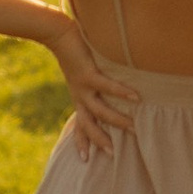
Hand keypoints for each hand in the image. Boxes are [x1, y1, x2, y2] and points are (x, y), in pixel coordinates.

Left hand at [55, 20, 137, 161]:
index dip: (81, 141)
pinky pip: (107, 86)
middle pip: (89, 125)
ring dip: (117, 121)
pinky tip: (136, 97)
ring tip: (134, 128)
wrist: (56, 34)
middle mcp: (80, 96)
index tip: (85, 159)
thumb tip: (107, 86)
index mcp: (78, 97)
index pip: (79, 124)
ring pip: (100, 111)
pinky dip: (122, 92)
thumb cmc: (72, 50)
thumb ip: (93, 81)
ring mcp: (83, 87)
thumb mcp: (81, 72)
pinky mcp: (88, 74)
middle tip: (112, 154)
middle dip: (100, 140)